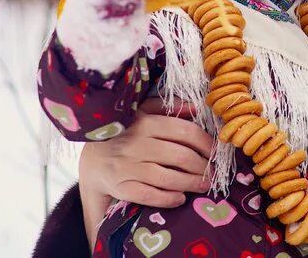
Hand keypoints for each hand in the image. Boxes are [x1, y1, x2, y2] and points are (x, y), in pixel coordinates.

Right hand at [79, 97, 213, 208]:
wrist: (91, 156)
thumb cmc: (125, 132)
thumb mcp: (144, 112)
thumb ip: (170, 107)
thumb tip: (196, 107)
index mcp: (147, 123)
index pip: (186, 133)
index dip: (206, 144)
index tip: (216, 152)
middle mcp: (138, 144)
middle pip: (181, 158)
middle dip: (203, 168)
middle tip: (214, 173)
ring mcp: (128, 167)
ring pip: (169, 178)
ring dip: (192, 184)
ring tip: (204, 186)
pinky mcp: (121, 187)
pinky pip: (149, 196)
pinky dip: (168, 199)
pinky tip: (180, 198)